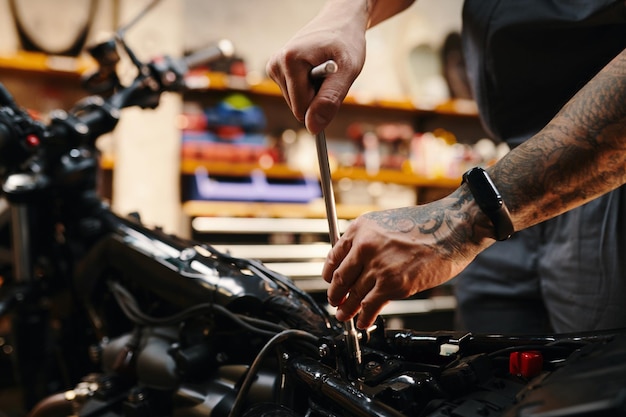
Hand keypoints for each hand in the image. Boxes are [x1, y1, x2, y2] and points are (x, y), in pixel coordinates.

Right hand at [265, 0, 368, 133]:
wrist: (341, 22)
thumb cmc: (347, 43)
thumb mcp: (348, 71)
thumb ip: (330, 99)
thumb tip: (312, 127)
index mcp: (289, 61)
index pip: (301, 108)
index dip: (323, 104)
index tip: (334, 83)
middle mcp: (276, 64)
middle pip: (297, 107)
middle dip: (318, 98)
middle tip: (331, 75)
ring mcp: (274, 67)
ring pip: (296, 103)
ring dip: (314, 92)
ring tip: (324, 70)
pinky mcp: (276, 71)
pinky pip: (294, 95)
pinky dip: (308, 88)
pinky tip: (315, 69)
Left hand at [322, 194, 494, 328]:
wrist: (452, 228)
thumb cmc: (427, 225)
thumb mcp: (387, 224)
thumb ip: (370, 242)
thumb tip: (358, 266)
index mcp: (360, 228)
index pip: (334, 256)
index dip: (329, 275)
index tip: (330, 283)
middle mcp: (365, 246)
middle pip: (340, 278)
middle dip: (335, 295)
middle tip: (335, 303)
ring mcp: (378, 266)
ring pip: (354, 295)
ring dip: (347, 309)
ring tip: (345, 316)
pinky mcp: (393, 284)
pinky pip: (370, 306)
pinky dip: (364, 317)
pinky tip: (363, 321)